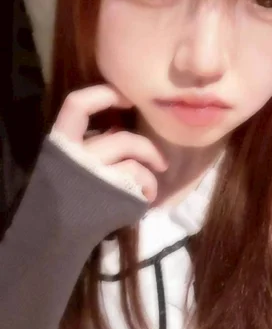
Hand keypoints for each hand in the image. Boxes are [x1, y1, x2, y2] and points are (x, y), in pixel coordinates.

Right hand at [53, 85, 166, 201]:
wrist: (54, 234)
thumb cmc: (66, 193)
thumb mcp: (69, 161)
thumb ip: (90, 142)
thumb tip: (121, 128)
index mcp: (61, 142)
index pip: (77, 104)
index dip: (104, 94)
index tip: (127, 98)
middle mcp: (76, 156)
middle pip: (123, 140)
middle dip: (147, 149)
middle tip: (161, 161)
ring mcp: (94, 178)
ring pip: (134, 165)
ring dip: (150, 175)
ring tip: (152, 187)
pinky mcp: (108, 198)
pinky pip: (138, 184)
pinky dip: (147, 190)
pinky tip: (146, 200)